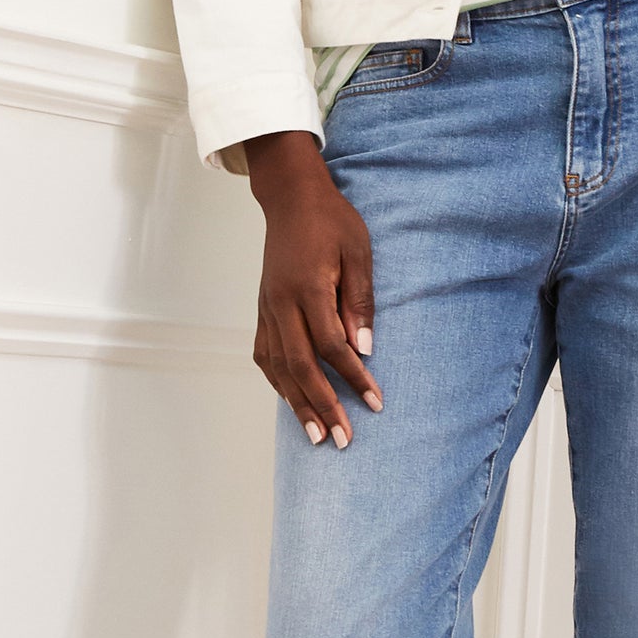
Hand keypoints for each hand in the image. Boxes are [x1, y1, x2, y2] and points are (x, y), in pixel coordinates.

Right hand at [241, 131, 383, 447]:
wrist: (291, 198)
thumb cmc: (332, 222)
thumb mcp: (359, 252)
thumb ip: (360, 301)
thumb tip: (365, 349)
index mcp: (308, 287)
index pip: (332, 346)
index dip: (354, 378)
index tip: (376, 402)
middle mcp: (281, 303)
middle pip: (300, 366)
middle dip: (323, 406)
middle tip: (343, 439)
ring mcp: (267, 308)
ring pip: (278, 367)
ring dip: (297, 403)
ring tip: (316, 435)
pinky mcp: (262, 309)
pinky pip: (265, 355)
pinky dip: (278, 382)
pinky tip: (292, 401)